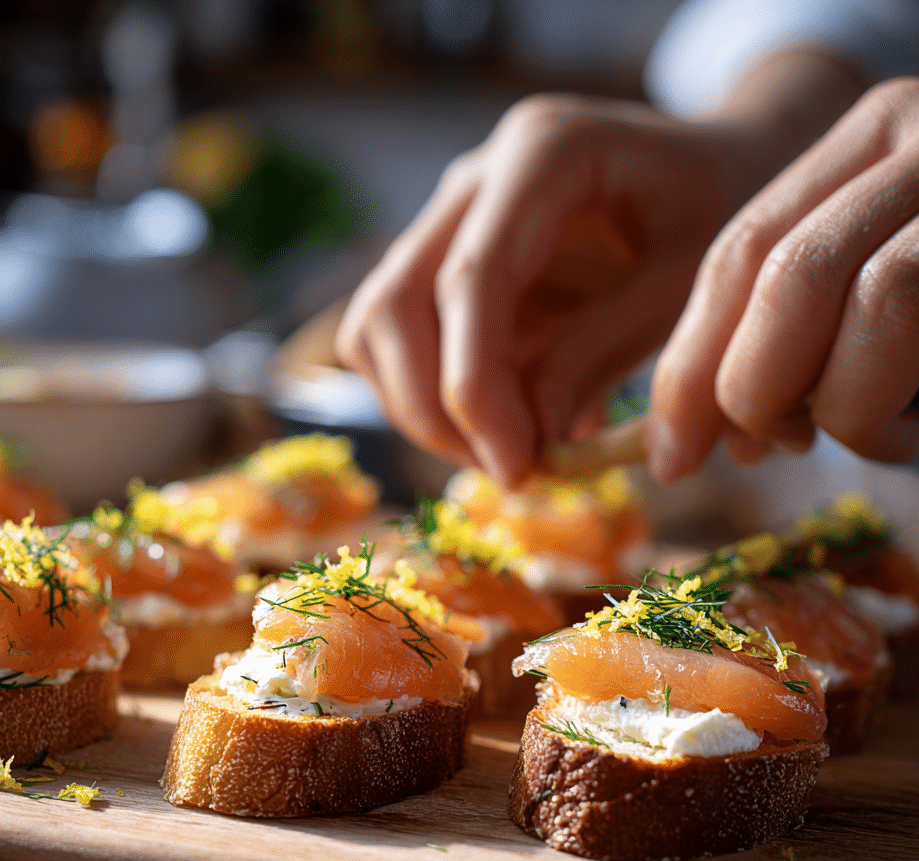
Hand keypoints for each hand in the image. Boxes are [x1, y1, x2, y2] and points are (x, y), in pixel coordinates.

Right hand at [337, 94, 747, 484]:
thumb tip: (533, 438)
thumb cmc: (719, 213)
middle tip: (507, 470)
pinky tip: (500, 419)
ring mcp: (450, 220)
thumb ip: (606, 350)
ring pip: (377, 324)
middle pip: (394, 302)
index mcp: (542, 154)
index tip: (513, 467)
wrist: (716, 171)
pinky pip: (397, 339)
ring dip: (420, 408)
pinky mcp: (444, 264)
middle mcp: (475, 180)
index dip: (475, 388)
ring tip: (503, 452)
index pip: (470, 279)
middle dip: (432, 407)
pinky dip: (429, 395)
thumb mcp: (690, 280)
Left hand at [650, 77, 918, 478]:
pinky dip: (887, 414)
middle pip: (785, 268)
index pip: (739, 250)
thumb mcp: (864, 300)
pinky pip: (917, 322)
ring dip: (841, 406)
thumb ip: (787, 339)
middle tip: (763, 448)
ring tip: (864, 440)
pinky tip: (905, 440)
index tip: (667, 450)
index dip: (688, 361)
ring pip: (868, 296)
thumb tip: (697, 435)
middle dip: (746, 387)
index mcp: (869, 143)